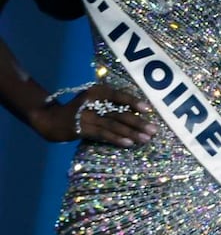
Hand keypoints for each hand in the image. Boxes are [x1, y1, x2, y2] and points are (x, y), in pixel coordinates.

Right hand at [31, 84, 156, 144]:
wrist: (51, 119)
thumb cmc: (80, 109)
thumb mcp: (94, 100)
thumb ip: (111, 103)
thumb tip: (138, 112)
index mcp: (97, 91)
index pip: (118, 95)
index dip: (134, 101)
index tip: (149, 109)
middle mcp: (92, 101)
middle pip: (119, 112)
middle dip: (138, 122)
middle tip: (154, 130)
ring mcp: (87, 116)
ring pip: (114, 125)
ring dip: (131, 133)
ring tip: (146, 139)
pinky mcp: (81, 129)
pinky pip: (103, 134)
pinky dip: (116, 139)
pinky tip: (128, 144)